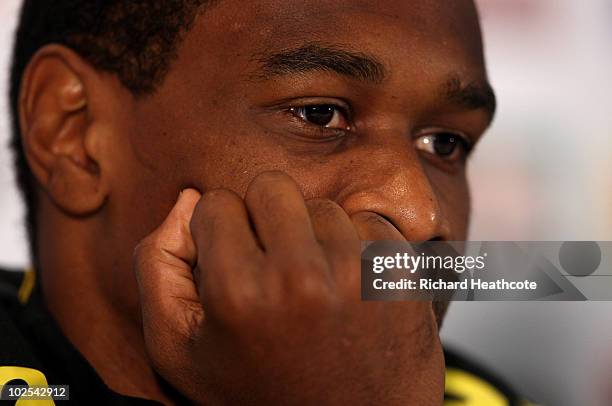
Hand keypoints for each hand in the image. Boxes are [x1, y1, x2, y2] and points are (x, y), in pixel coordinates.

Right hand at [134, 171, 443, 404]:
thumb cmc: (257, 390)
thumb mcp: (179, 349)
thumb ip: (158, 267)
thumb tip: (188, 197)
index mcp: (238, 293)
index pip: (215, 203)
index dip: (218, 234)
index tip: (233, 267)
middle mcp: (301, 276)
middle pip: (270, 185)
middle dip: (263, 219)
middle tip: (272, 267)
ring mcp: (357, 271)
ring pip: (320, 204)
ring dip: (312, 237)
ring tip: (312, 287)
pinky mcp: (397, 273)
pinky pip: (368, 223)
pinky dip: (355, 248)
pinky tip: (348, 289)